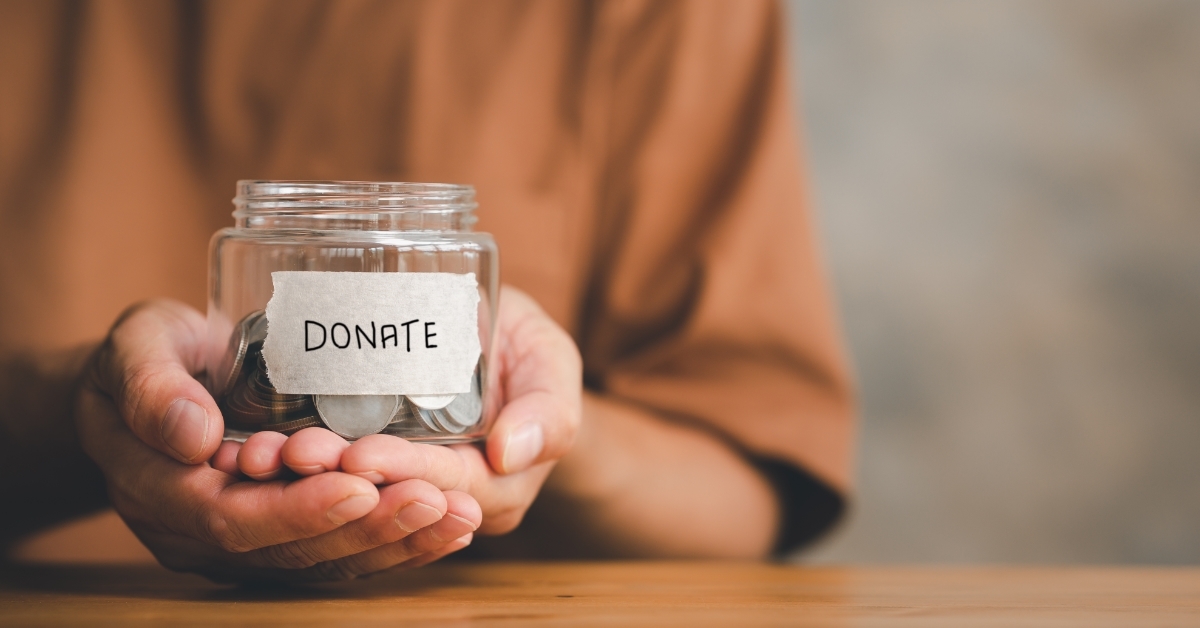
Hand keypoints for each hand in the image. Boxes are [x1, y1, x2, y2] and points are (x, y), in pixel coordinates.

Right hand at [76, 300, 480, 581]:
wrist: (145, 383)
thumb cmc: (144, 356)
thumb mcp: (135, 347)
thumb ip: (153, 386)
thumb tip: (194, 434)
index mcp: (159, 492)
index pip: (233, 520)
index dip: (298, 510)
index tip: (358, 486)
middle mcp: (201, 534)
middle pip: (291, 551)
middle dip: (369, 529)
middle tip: (437, 501)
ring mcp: (244, 541)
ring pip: (324, 560)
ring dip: (396, 543)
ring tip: (459, 515)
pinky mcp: (281, 534)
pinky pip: (338, 551)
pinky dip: (395, 544)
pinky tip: (447, 527)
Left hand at [230, 286, 583, 537]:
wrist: (485, 332)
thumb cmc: (523, 348)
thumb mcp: (551, 362)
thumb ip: (548, 407)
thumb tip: (512, 452)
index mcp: (496, 489)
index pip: (445, 489)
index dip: (403, 474)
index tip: (360, 454)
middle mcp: (444, 503)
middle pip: (388, 500)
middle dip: (339, 480)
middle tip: (295, 451)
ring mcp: (399, 491)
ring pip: (349, 499)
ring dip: (303, 480)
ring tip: (265, 451)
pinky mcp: (361, 472)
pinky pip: (325, 484)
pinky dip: (288, 470)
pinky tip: (252, 450)